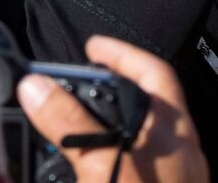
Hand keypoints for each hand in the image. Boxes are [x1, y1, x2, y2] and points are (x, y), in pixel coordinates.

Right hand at [18, 35, 208, 182]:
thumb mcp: (101, 166)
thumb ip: (71, 125)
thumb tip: (36, 87)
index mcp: (172, 132)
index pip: (152, 73)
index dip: (121, 54)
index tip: (90, 47)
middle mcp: (181, 151)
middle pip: (147, 104)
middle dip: (109, 92)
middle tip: (71, 89)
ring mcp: (177, 176)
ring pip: (141, 137)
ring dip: (108, 128)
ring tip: (68, 132)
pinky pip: (140, 163)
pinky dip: (112, 157)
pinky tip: (85, 170)